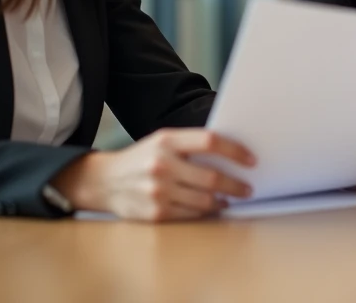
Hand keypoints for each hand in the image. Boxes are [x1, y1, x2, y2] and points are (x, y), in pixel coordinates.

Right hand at [50, 128, 255, 221]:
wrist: (104, 181)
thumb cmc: (142, 158)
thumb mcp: (162, 141)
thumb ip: (191, 145)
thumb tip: (231, 154)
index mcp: (167, 141)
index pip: (210, 142)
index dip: (235, 151)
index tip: (251, 160)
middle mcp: (162, 164)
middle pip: (211, 177)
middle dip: (236, 184)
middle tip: (248, 187)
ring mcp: (158, 191)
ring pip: (204, 199)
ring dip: (224, 200)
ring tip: (233, 198)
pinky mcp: (155, 213)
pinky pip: (191, 214)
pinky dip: (207, 212)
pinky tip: (214, 207)